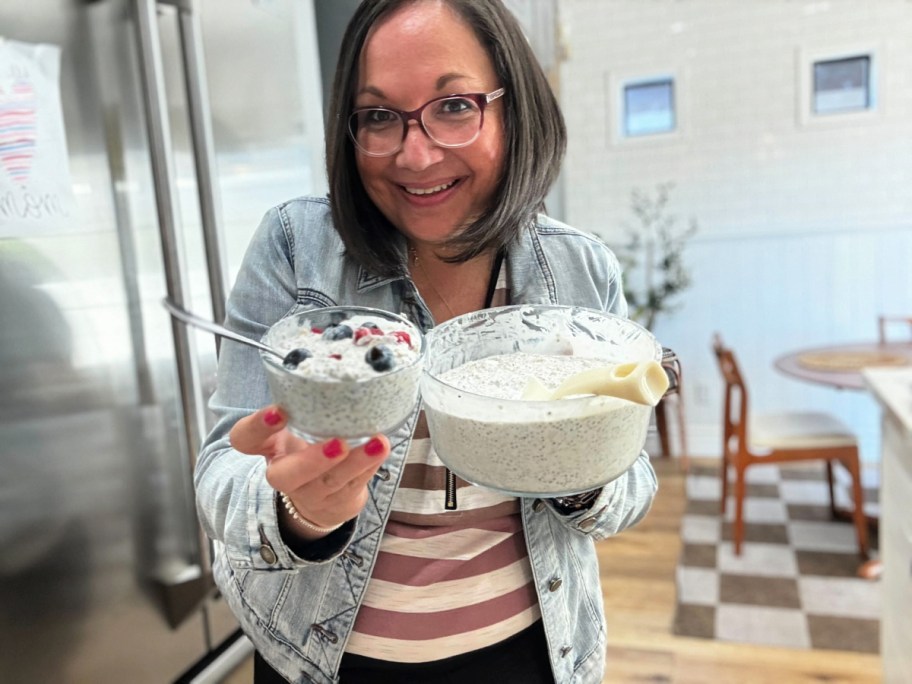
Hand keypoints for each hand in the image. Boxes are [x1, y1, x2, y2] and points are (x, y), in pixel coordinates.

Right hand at [230, 405, 390, 538]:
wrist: (322, 494)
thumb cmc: (308, 442)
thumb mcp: (300, 419)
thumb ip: (307, 396)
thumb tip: (344, 350)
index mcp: (267, 447)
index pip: (246, 438)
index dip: (258, 426)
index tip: (278, 410)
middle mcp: (284, 474)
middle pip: (286, 476)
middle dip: (313, 460)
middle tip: (338, 442)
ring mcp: (310, 493)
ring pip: (330, 483)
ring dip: (356, 463)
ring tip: (378, 443)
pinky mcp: (336, 503)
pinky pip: (354, 487)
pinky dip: (370, 467)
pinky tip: (381, 450)